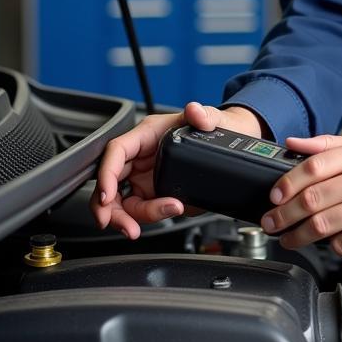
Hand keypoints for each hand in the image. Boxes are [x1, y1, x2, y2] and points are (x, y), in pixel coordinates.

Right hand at [90, 101, 263, 238]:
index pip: (117, 151)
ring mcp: (146, 174)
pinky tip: (163, 215)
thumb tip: (195, 110)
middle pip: (112, 180)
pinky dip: (144, 217)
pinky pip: (140, 208)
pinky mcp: (155, 191)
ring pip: (122, 200)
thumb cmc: (216, 126)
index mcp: (148, 134)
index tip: (108, 196)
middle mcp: (142, 154)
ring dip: (127, 218)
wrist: (233, 140)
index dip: (107, 174)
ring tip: (138, 230)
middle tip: (121, 225)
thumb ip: (205, 115)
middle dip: (110, 207)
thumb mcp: (213, 119)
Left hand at [260, 131, 341, 267]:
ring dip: (309, 239)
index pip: (313, 170)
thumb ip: (331, 145)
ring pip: (330, 235)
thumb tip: (293, 144)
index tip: (274, 198)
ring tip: (300, 237)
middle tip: (274, 225)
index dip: (285, 186)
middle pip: (314, 206)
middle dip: (285, 219)